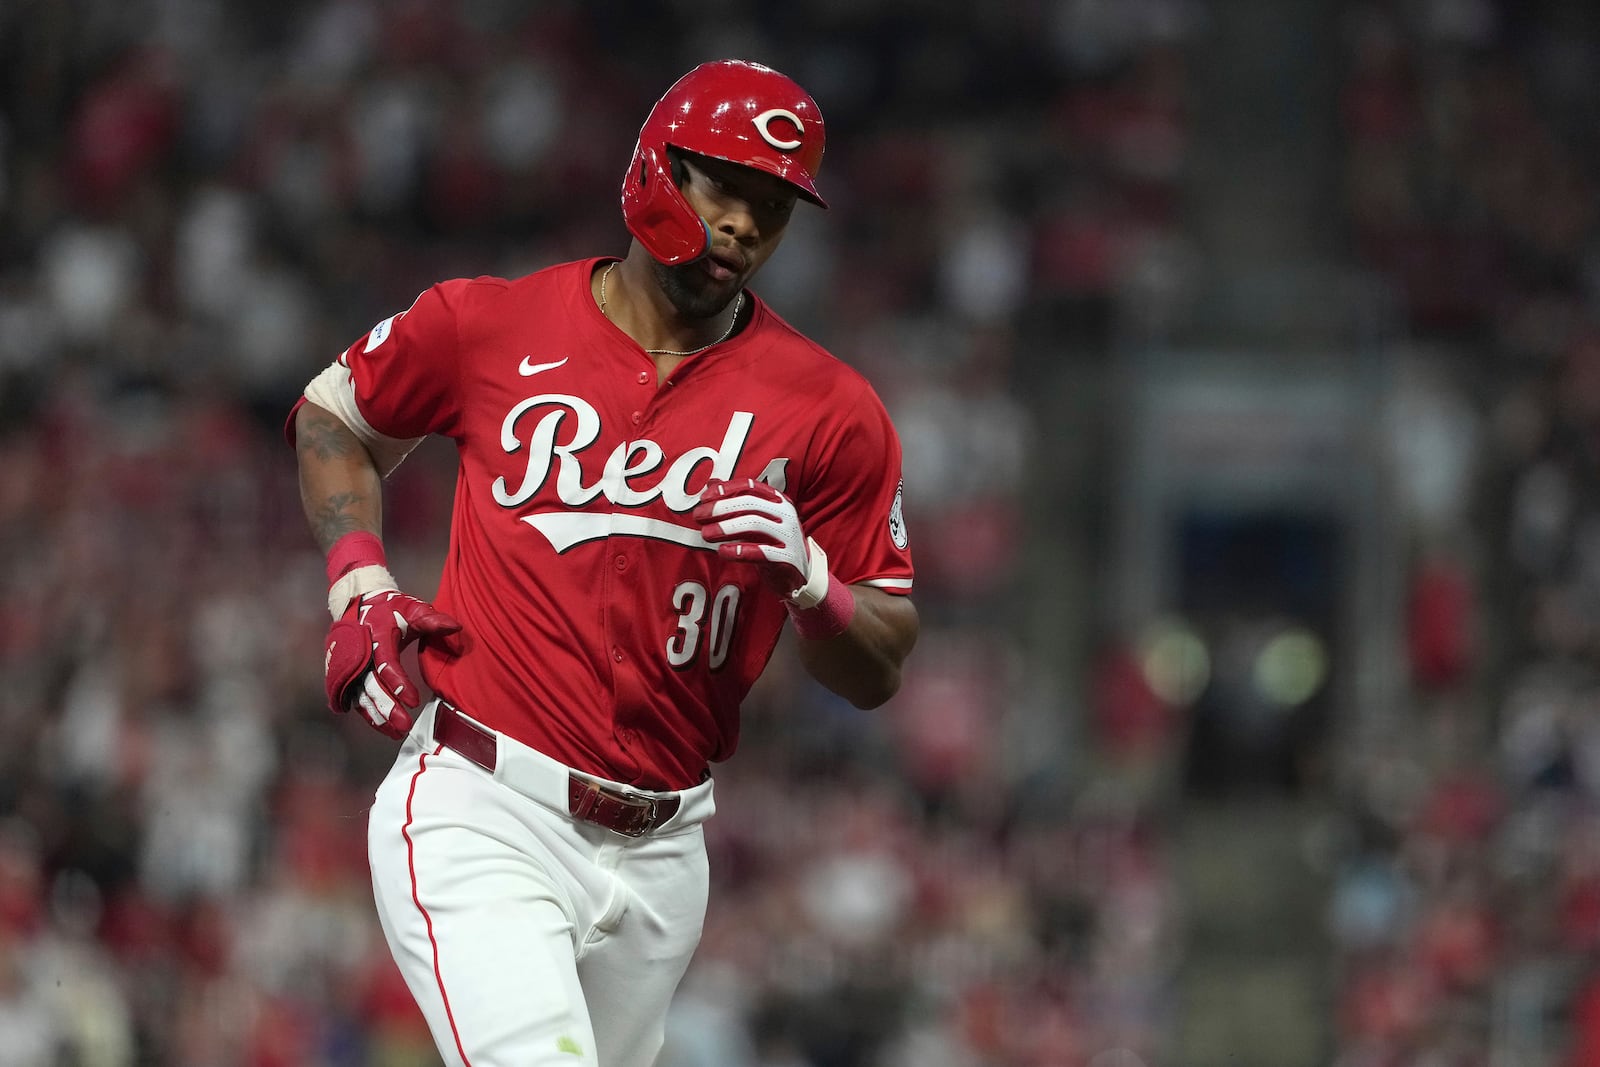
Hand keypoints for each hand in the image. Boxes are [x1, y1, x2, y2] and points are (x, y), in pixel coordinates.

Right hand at [324, 589, 462, 738]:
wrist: (359, 604)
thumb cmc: (391, 609)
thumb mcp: (412, 608)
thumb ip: (432, 619)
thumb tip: (456, 627)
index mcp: (376, 635)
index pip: (385, 662)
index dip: (398, 682)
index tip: (414, 700)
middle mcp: (358, 652)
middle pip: (370, 685)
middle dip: (386, 707)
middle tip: (404, 725)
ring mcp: (349, 665)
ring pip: (360, 696)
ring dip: (377, 716)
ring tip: (396, 732)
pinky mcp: (345, 675)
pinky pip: (355, 698)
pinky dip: (368, 713)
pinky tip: (383, 727)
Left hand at [694, 478, 815, 598]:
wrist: (798, 573)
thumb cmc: (773, 542)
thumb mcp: (756, 518)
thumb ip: (735, 501)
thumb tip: (710, 483)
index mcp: (778, 500)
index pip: (750, 486)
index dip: (725, 490)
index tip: (704, 498)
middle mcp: (786, 514)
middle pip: (750, 504)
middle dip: (720, 508)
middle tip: (698, 516)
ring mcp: (789, 535)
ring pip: (754, 524)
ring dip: (726, 528)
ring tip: (705, 534)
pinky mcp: (787, 558)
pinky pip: (762, 552)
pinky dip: (739, 551)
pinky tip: (722, 552)